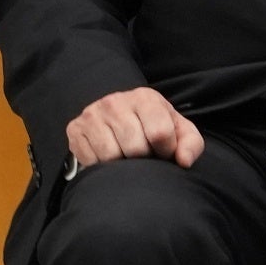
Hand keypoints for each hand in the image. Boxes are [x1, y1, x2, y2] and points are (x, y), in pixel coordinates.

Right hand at [65, 87, 203, 170]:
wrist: (117, 116)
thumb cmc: (152, 126)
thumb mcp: (178, 130)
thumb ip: (190, 144)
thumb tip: (183, 161)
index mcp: (145, 98)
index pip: (161, 133)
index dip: (166, 151)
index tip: (163, 152)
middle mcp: (115, 102)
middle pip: (135, 148)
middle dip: (144, 159)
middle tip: (143, 156)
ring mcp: (92, 115)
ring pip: (112, 156)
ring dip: (123, 165)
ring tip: (127, 156)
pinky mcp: (75, 130)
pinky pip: (91, 161)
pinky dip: (102, 166)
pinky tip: (109, 158)